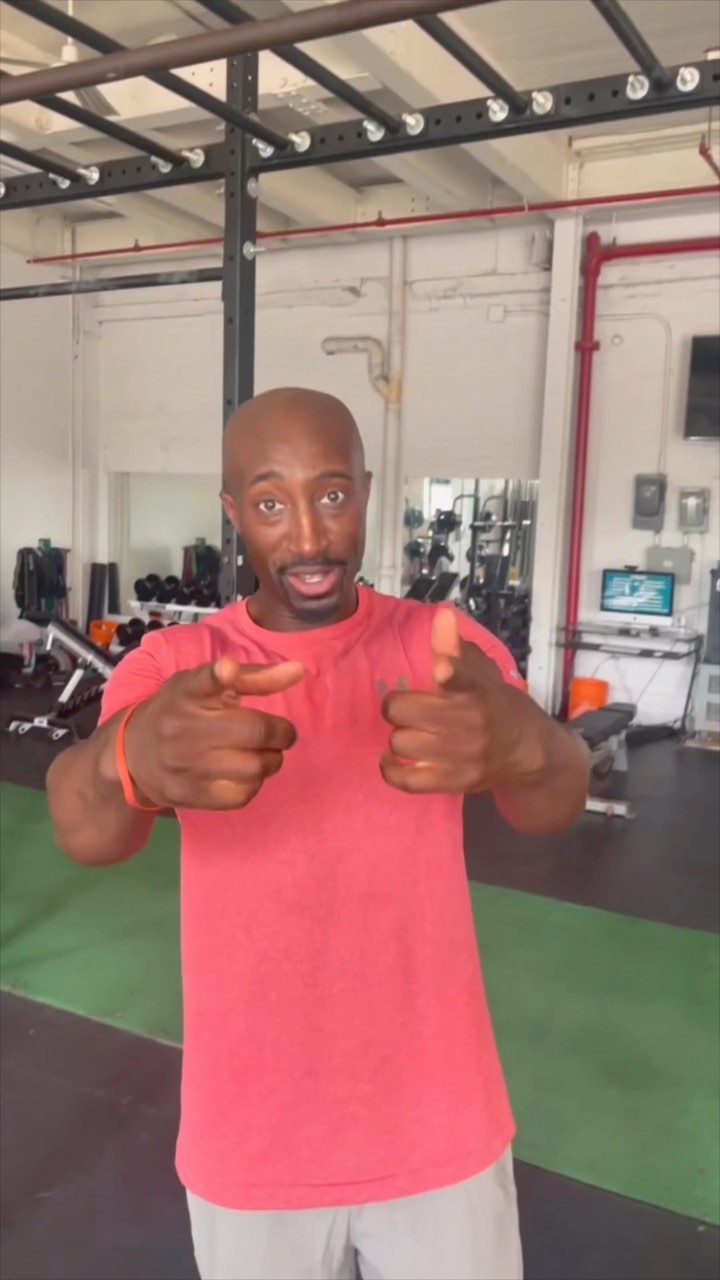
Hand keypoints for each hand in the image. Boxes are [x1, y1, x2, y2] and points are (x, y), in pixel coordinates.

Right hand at [119, 657, 303, 810]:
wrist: (132, 755)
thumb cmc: (181, 711)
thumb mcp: (205, 686)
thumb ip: (253, 677)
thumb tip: (298, 671)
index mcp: (187, 692)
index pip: (203, 681)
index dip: (220, 675)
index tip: (227, 669)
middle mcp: (182, 727)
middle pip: (254, 731)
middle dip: (282, 733)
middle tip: (281, 733)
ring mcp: (183, 764)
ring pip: (254, 767)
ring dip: (272, 760)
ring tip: (264, 754)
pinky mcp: (187, 795)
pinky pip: (242, 795)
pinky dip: (254, 784)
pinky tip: (245, 773)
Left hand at [380, 609, 542, 794]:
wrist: (530, 755)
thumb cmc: (502, 709)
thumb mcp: (486, 674)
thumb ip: (457, 648)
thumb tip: (441, 614)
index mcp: (476, 692)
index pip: (462, 678)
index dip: (450, 672)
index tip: (443, 670)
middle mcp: (468, 724)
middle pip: (402, 711)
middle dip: (400, 707)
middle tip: (411, 710)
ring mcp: (460, 757)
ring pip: (400, 743)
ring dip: (399, 737)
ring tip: (411, 733)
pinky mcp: (453, 782)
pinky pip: (406, 779)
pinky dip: (390, 769)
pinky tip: (391, 759)